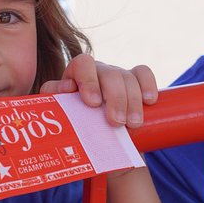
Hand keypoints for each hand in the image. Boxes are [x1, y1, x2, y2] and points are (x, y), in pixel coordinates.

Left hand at [38, 53, 156, 126]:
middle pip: (109, 74)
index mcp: (77, 74)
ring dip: (132, 101)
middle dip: (115, 98)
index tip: (93, 103)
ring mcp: (118, 75)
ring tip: (133, 124)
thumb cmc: (75, 125)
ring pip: (128, 77)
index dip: (89, 80)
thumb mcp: (61, 113)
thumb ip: (53, 99)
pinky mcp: (135, 83)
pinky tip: (149, 100)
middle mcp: (98, 71)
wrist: (95, 138)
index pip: (83, 64)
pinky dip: (148, 84)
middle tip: (117, 122)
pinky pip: (143, 74)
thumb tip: (65, 88)